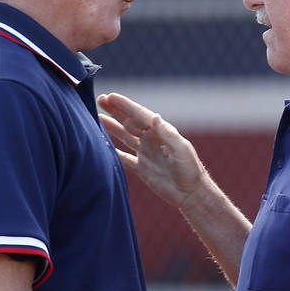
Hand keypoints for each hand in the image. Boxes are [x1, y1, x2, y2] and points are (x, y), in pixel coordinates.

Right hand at [97, 92, 205, 208]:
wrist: (191, 194)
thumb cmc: (190, 170)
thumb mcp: (181, 149)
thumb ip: (167, 133)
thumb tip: (154, 116)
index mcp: (160, 133)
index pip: (139, 115)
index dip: (124, 106)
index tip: (111, 97)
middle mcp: (151, 140)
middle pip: (129, 122)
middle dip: (115, 111)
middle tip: (101, 99)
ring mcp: (146, 154)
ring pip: (125, 137)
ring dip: (112, 126)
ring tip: (98, 116)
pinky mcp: (142, 169)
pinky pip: (125, 158)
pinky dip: (114, 152)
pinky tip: (105, 146)